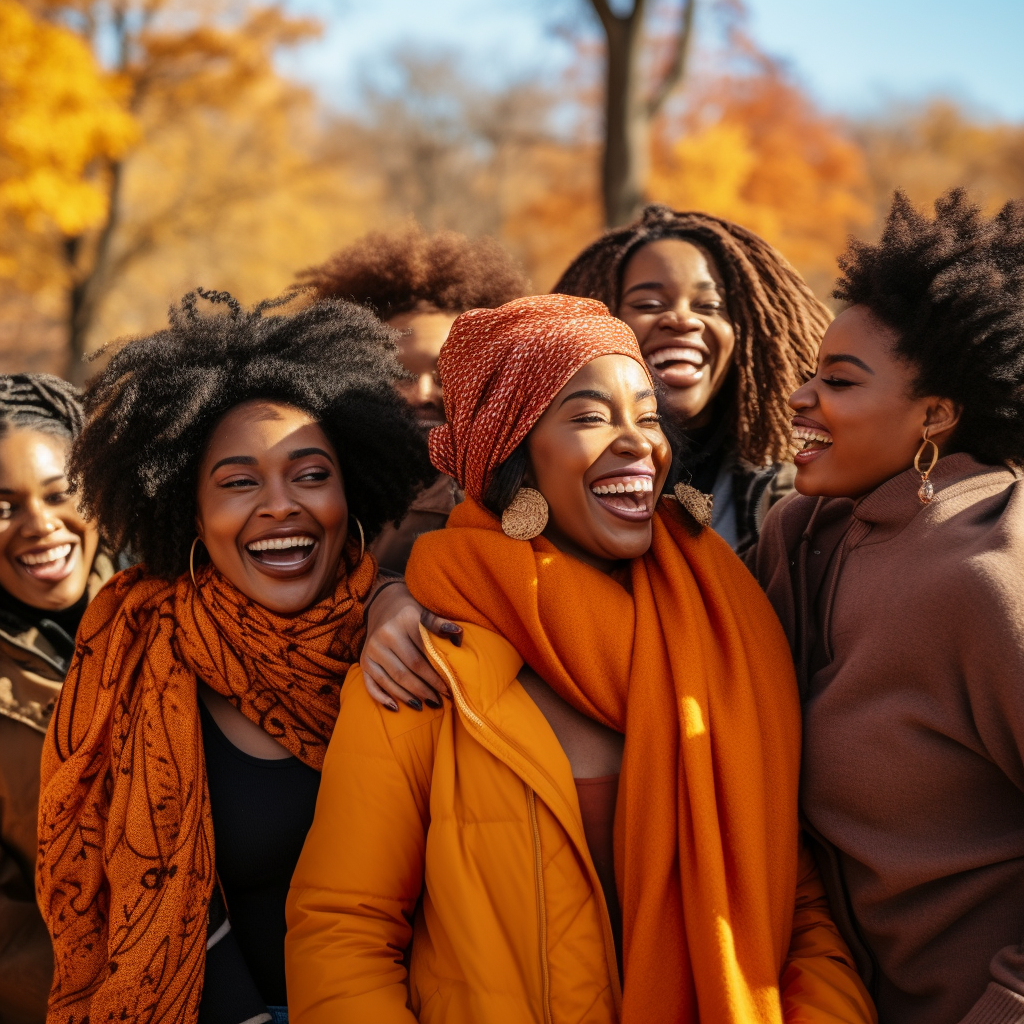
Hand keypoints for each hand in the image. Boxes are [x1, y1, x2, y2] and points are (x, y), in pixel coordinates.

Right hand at [361, 582, 462, 711]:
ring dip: (409, 697)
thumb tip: (458, 634)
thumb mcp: (426, 611)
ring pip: (392, 680)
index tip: (449, 688)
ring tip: (425, 706)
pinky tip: (397, 708)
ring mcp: (371, 650)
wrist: (384, 604)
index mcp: (403, 621)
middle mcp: (384, 635)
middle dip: (425, 689)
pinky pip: (371, 684)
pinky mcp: (363, 661)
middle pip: (408, 671)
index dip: (436, 675)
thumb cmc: (412, 612)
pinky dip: (383, 698)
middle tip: (440, 701)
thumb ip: (440, 623)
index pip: (423, 655)